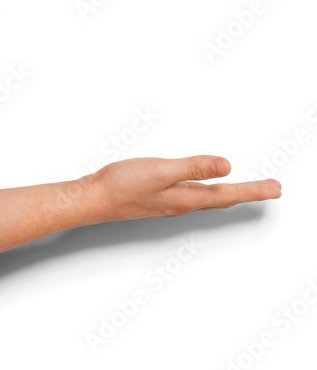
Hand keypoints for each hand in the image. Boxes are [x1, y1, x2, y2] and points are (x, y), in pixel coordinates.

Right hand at [76, 155, 280, 224]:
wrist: (93, 199)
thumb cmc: (122, 184)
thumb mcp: (161, 171)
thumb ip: (193, 167)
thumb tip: (226, 166)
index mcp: (186, 198)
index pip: (228, 194)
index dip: (254, 190)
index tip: (276, 189)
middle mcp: (183, 204)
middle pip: (224, 200)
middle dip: (249, 194)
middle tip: (271, 190)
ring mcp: (171, 203)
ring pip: (210, 200)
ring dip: (232, 195)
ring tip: (247, 190)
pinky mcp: (160, 199)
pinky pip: (195, 197)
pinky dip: (210, 194)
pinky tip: (206, 189)